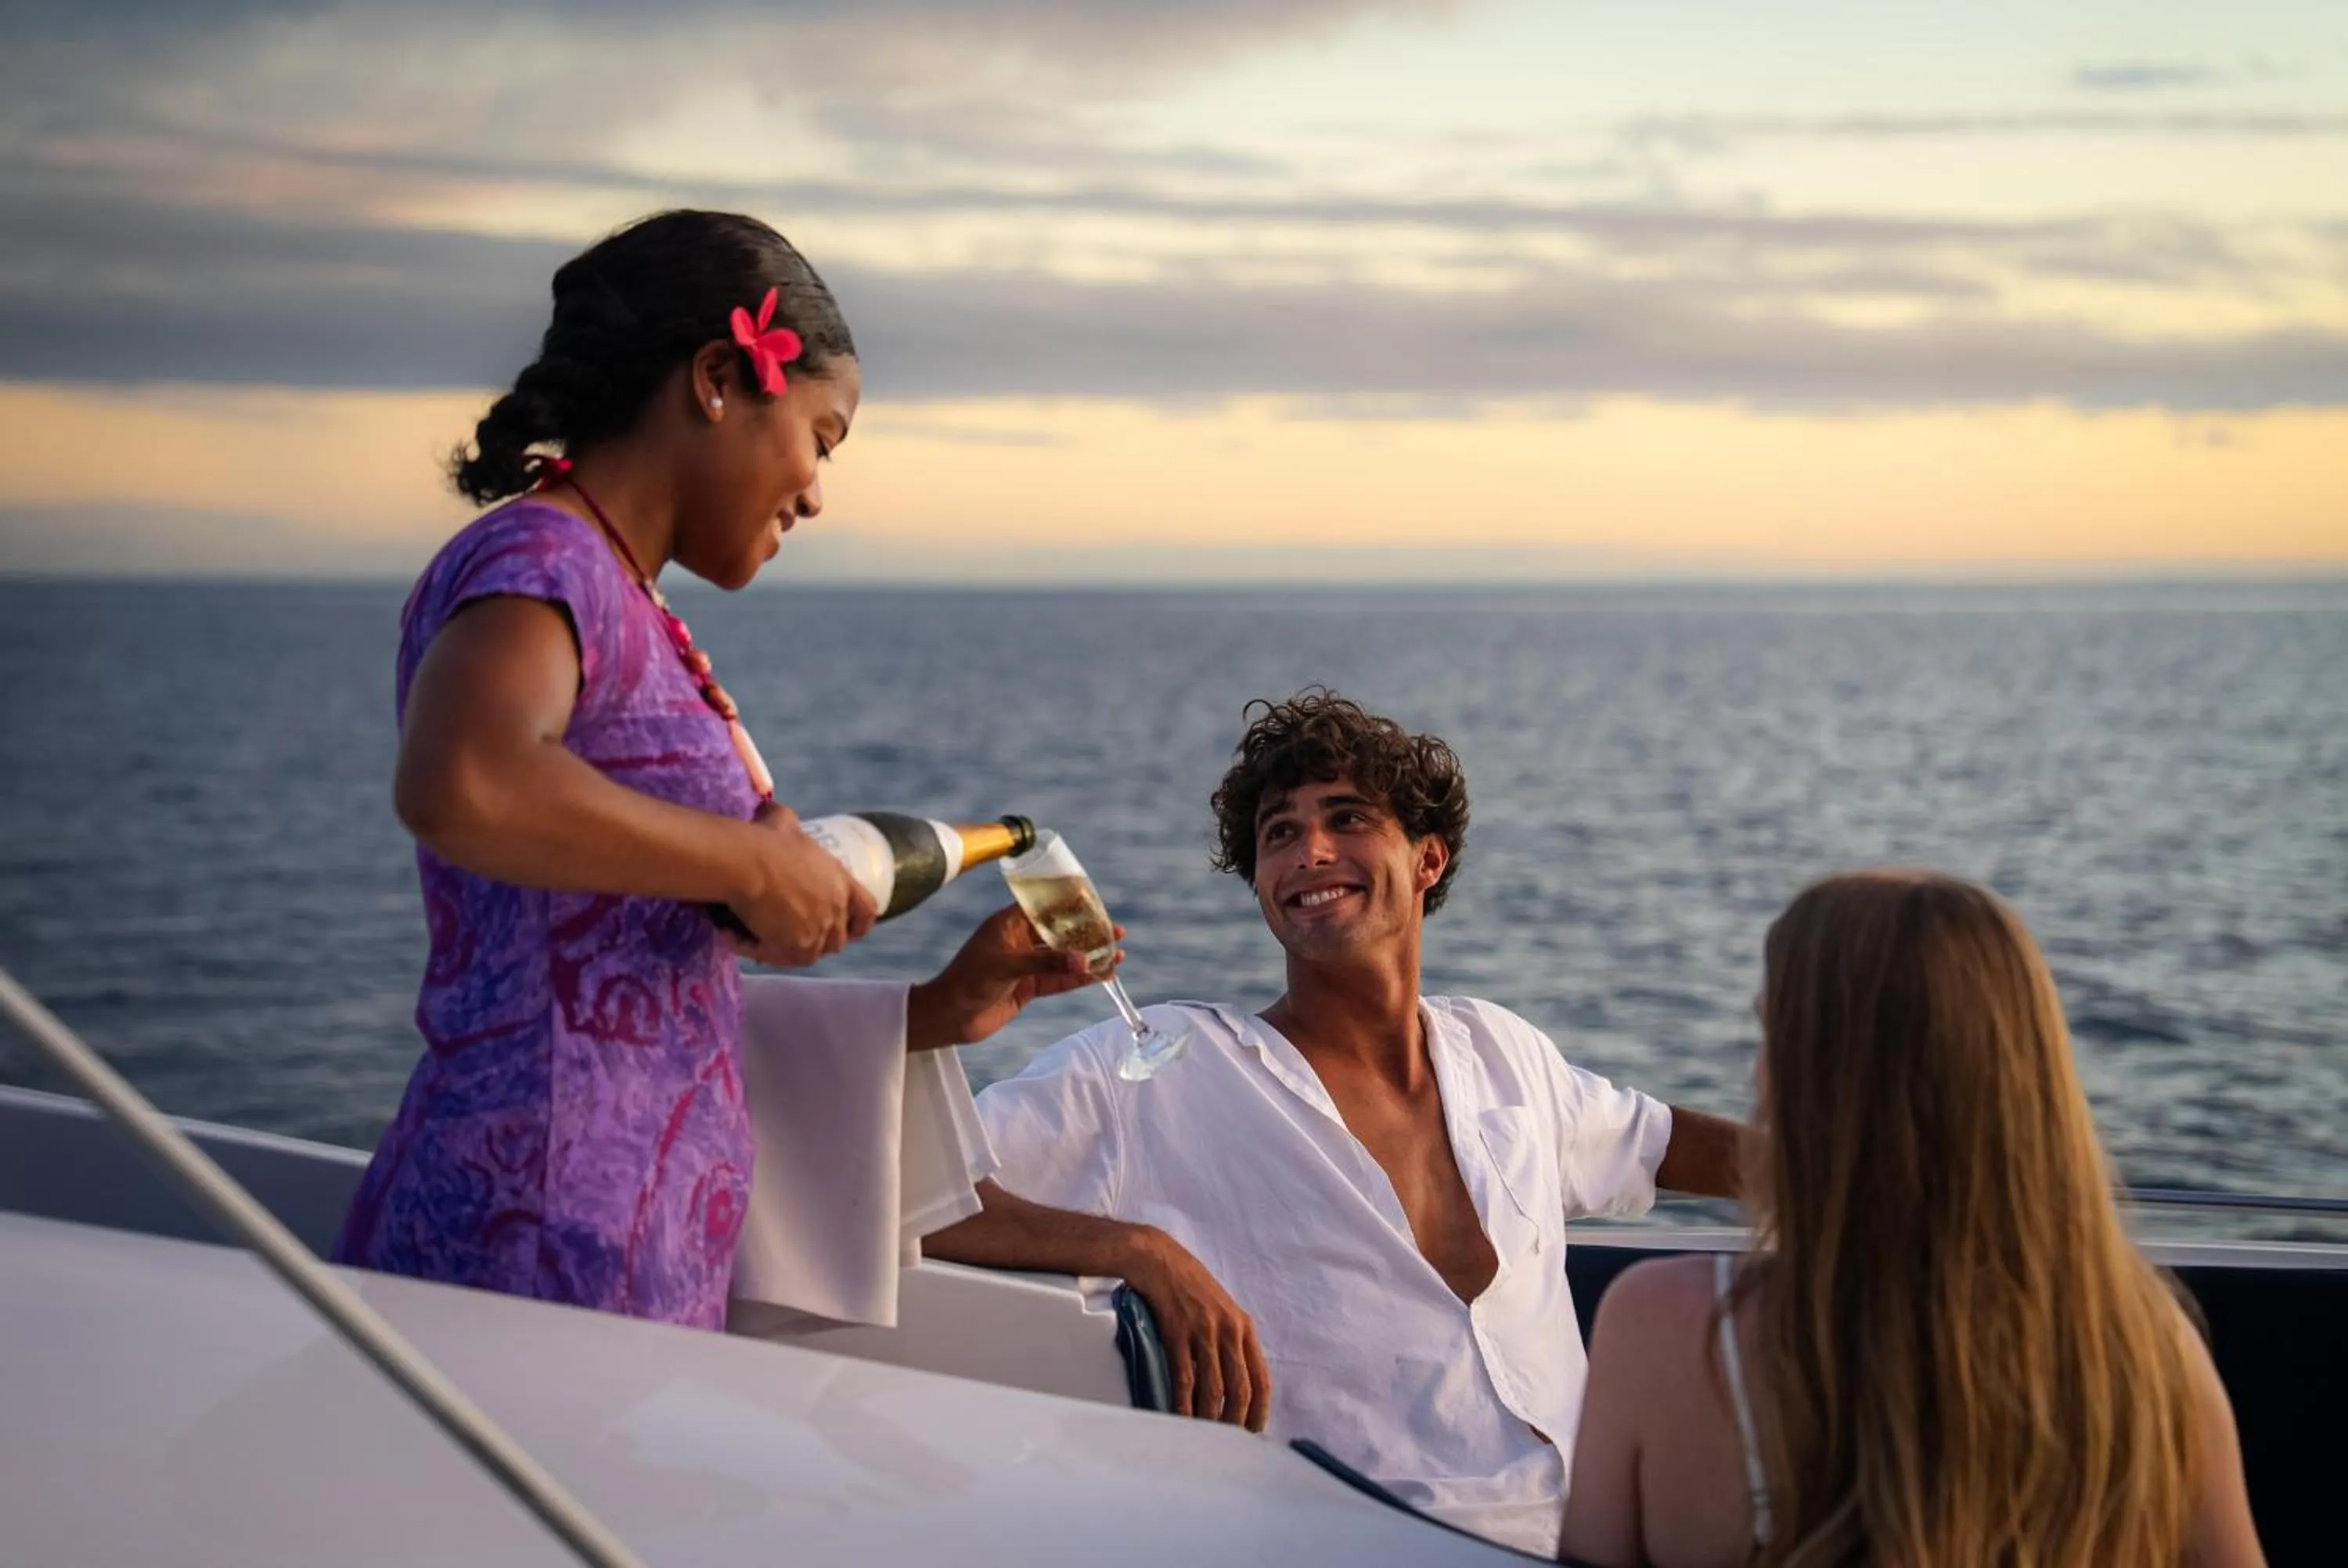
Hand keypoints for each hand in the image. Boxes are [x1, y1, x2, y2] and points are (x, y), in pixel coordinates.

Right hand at [723, 803, 879, 966]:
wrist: (749, 862)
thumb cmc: (766, 838)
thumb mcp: (783, 822)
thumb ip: (787, 823)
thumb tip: (774, 813)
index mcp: (839, 879)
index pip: (867, 908)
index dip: (861, 922)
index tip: (854, 930)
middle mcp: (835, 908)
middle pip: (838, 939)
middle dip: (817, 940)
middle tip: (789, 935)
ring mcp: (818, 930)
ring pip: (809, 953)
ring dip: (785, 948)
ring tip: (756, 937)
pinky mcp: (796, 946)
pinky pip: (777, 957)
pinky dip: (755, 950)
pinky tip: (731, 935)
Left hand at [905, 906, 1119, 1050]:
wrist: (947, 1017)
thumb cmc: (967, 982)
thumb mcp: (1006, 966)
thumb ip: (1046, 963)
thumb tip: (1084, 962)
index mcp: (1008, 923)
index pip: (1045, 907)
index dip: (1071, 906)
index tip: (1097, 904)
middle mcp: (1018, 941)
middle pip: (1060, 932)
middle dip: (1087, 932)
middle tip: (1115, 930)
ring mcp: (1025, 965)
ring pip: (1064, 958)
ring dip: (1089, 956)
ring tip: (1117, 952)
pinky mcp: (1028, 987)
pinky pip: (1060, 980)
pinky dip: (1081, 978)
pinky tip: (1102, 975)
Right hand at [1121, 1229, 1271, 1431]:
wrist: (1159, 1260)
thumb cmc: (1189, 1287)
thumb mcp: (1222, 1310)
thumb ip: (1232, 1341)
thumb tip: (1235, 1380)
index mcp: (1244, 1328)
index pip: (1261, 1379)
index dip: (1260, 1411)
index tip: (1254, 1432)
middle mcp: (1229, 1331)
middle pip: (1240, 1389)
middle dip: (1235, 1422)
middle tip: (1227, 1443)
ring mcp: (1203, 1332)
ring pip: (1213, 1388)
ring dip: (1209, 1419)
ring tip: (1203, 1438)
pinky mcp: (1177, 1333)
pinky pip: (1184, 1378)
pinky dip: (1183, 1403)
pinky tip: (1179, 1418)